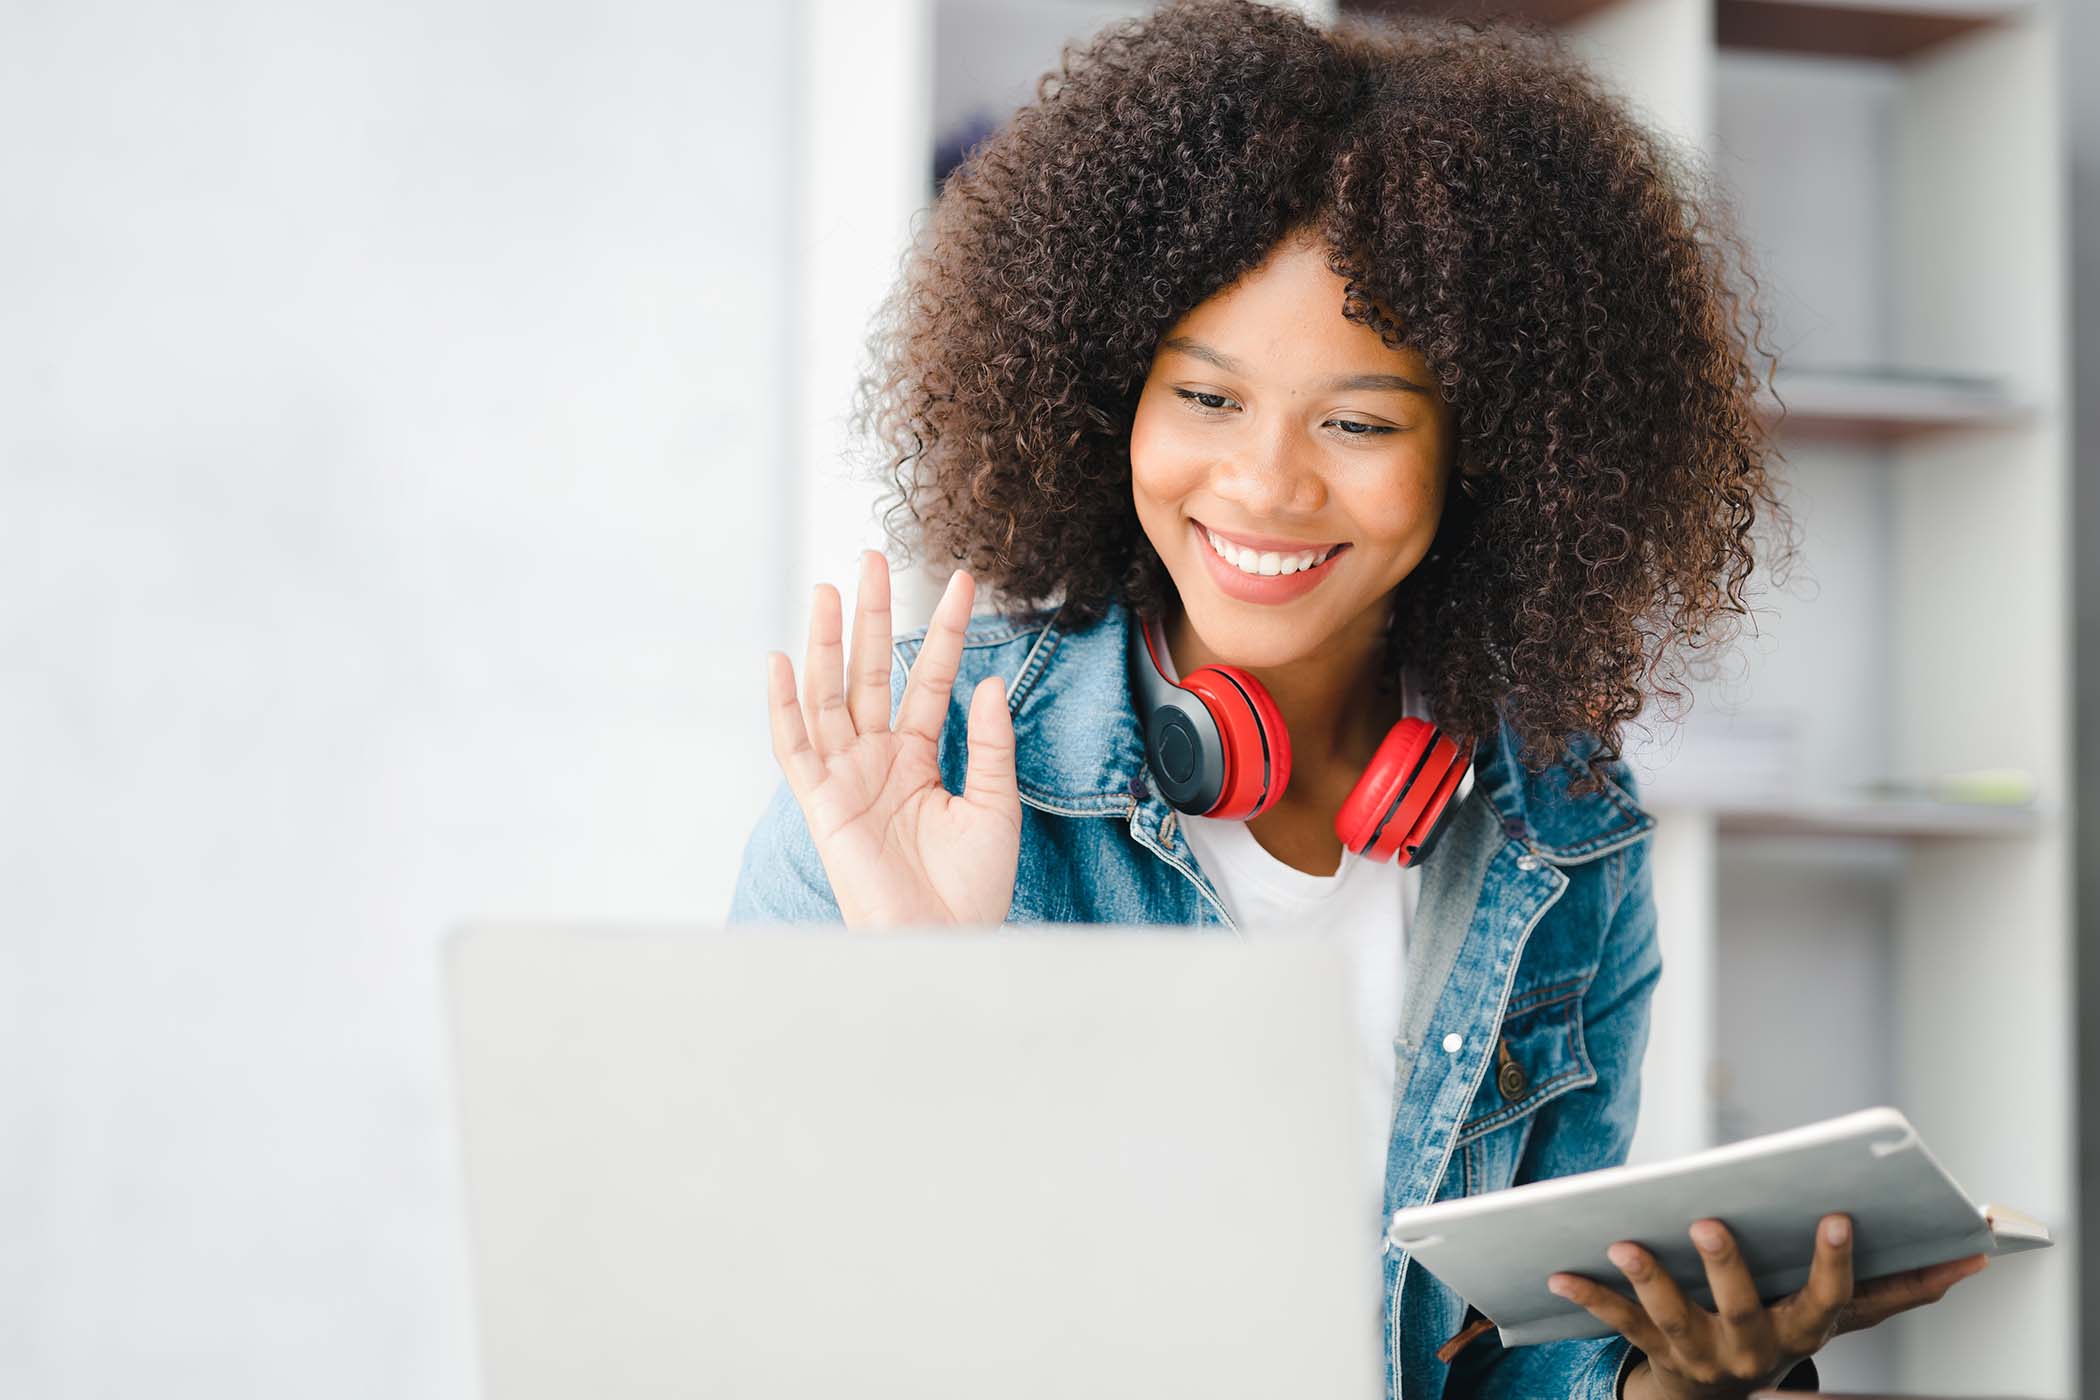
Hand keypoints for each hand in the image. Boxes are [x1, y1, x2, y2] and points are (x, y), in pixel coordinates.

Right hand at [765, 551, 1021, 929]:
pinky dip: (783, 705)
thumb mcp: (995, 805)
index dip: (947, 630)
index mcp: (918, 757)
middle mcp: (877, 758)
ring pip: (830, 695)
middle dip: (873, 615)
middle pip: (871, 671)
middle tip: (875, 557)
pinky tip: (782, 661)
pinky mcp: (820, 803)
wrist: (944, 942)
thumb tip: (986, 681)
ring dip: (828, 643)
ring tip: (831, 589)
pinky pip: (794, 747)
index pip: (932, 677)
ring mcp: (846, 776)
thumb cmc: (971, 889)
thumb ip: (988, 743)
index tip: (965, 582)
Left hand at [1547, 1214, 1988, 1399]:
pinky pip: (1616, 1323)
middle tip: (1708, 1221)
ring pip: (1669, 1315)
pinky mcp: (1652, 1350)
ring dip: (1645, 1277)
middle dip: (1725, 1265)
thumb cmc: (1783, 1329)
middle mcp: (1751, 1347)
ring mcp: (1698, 1352)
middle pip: (1739, 1305)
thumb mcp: (1840, 1316)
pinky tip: (1555, 1271)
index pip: (1826, 1299)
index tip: (1834, 1215)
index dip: (1832, 1262)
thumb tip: (1971, 1259)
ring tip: (1623, 1242)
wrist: (1718, 1399)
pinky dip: (1586, 1295)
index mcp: (1801, 1329)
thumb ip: (1900, 1289)